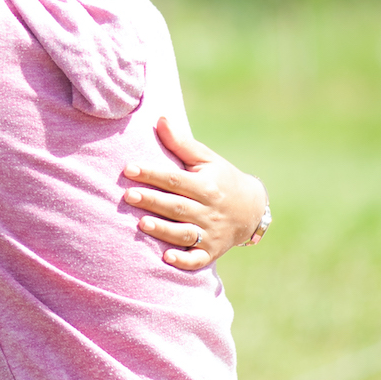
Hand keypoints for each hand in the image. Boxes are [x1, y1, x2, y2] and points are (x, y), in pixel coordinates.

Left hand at [123, 116, 267, 270]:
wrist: (252, 210)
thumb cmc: (221, 179)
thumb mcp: (207, 159)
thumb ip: (181, 143)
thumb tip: (160, 119)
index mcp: (207, 186)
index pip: (176, 180)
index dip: (152, 174)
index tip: (129, 168)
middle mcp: (209, 211)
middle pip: (177, 206)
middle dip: (153, 201)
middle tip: (128, 195)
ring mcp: (210, 233)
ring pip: (184, 233)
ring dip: (163, 230)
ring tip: (141, 223)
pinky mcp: (211, 252)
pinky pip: (198, 260)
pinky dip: (184, 261)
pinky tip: (167, 258)